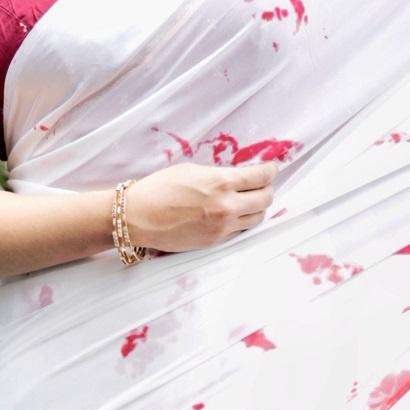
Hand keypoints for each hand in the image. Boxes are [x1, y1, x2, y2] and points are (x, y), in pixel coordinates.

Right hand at [121, 161, 277, 251]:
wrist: (138, 217)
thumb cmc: (160, 188)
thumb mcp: (192, 170)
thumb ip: (219, 174)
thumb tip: (239, 176)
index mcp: (221, 182)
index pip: (260, 176)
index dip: (270, 170)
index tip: (271, 168)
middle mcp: (227, 206)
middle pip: (266, 199)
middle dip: (267, 189)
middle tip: (262, 184)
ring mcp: (223, 227)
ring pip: (257, 218)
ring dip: (258, 207)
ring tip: (250, 200)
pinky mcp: (215, 241)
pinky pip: (240, 231)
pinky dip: (243, 221)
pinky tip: (235, 214)